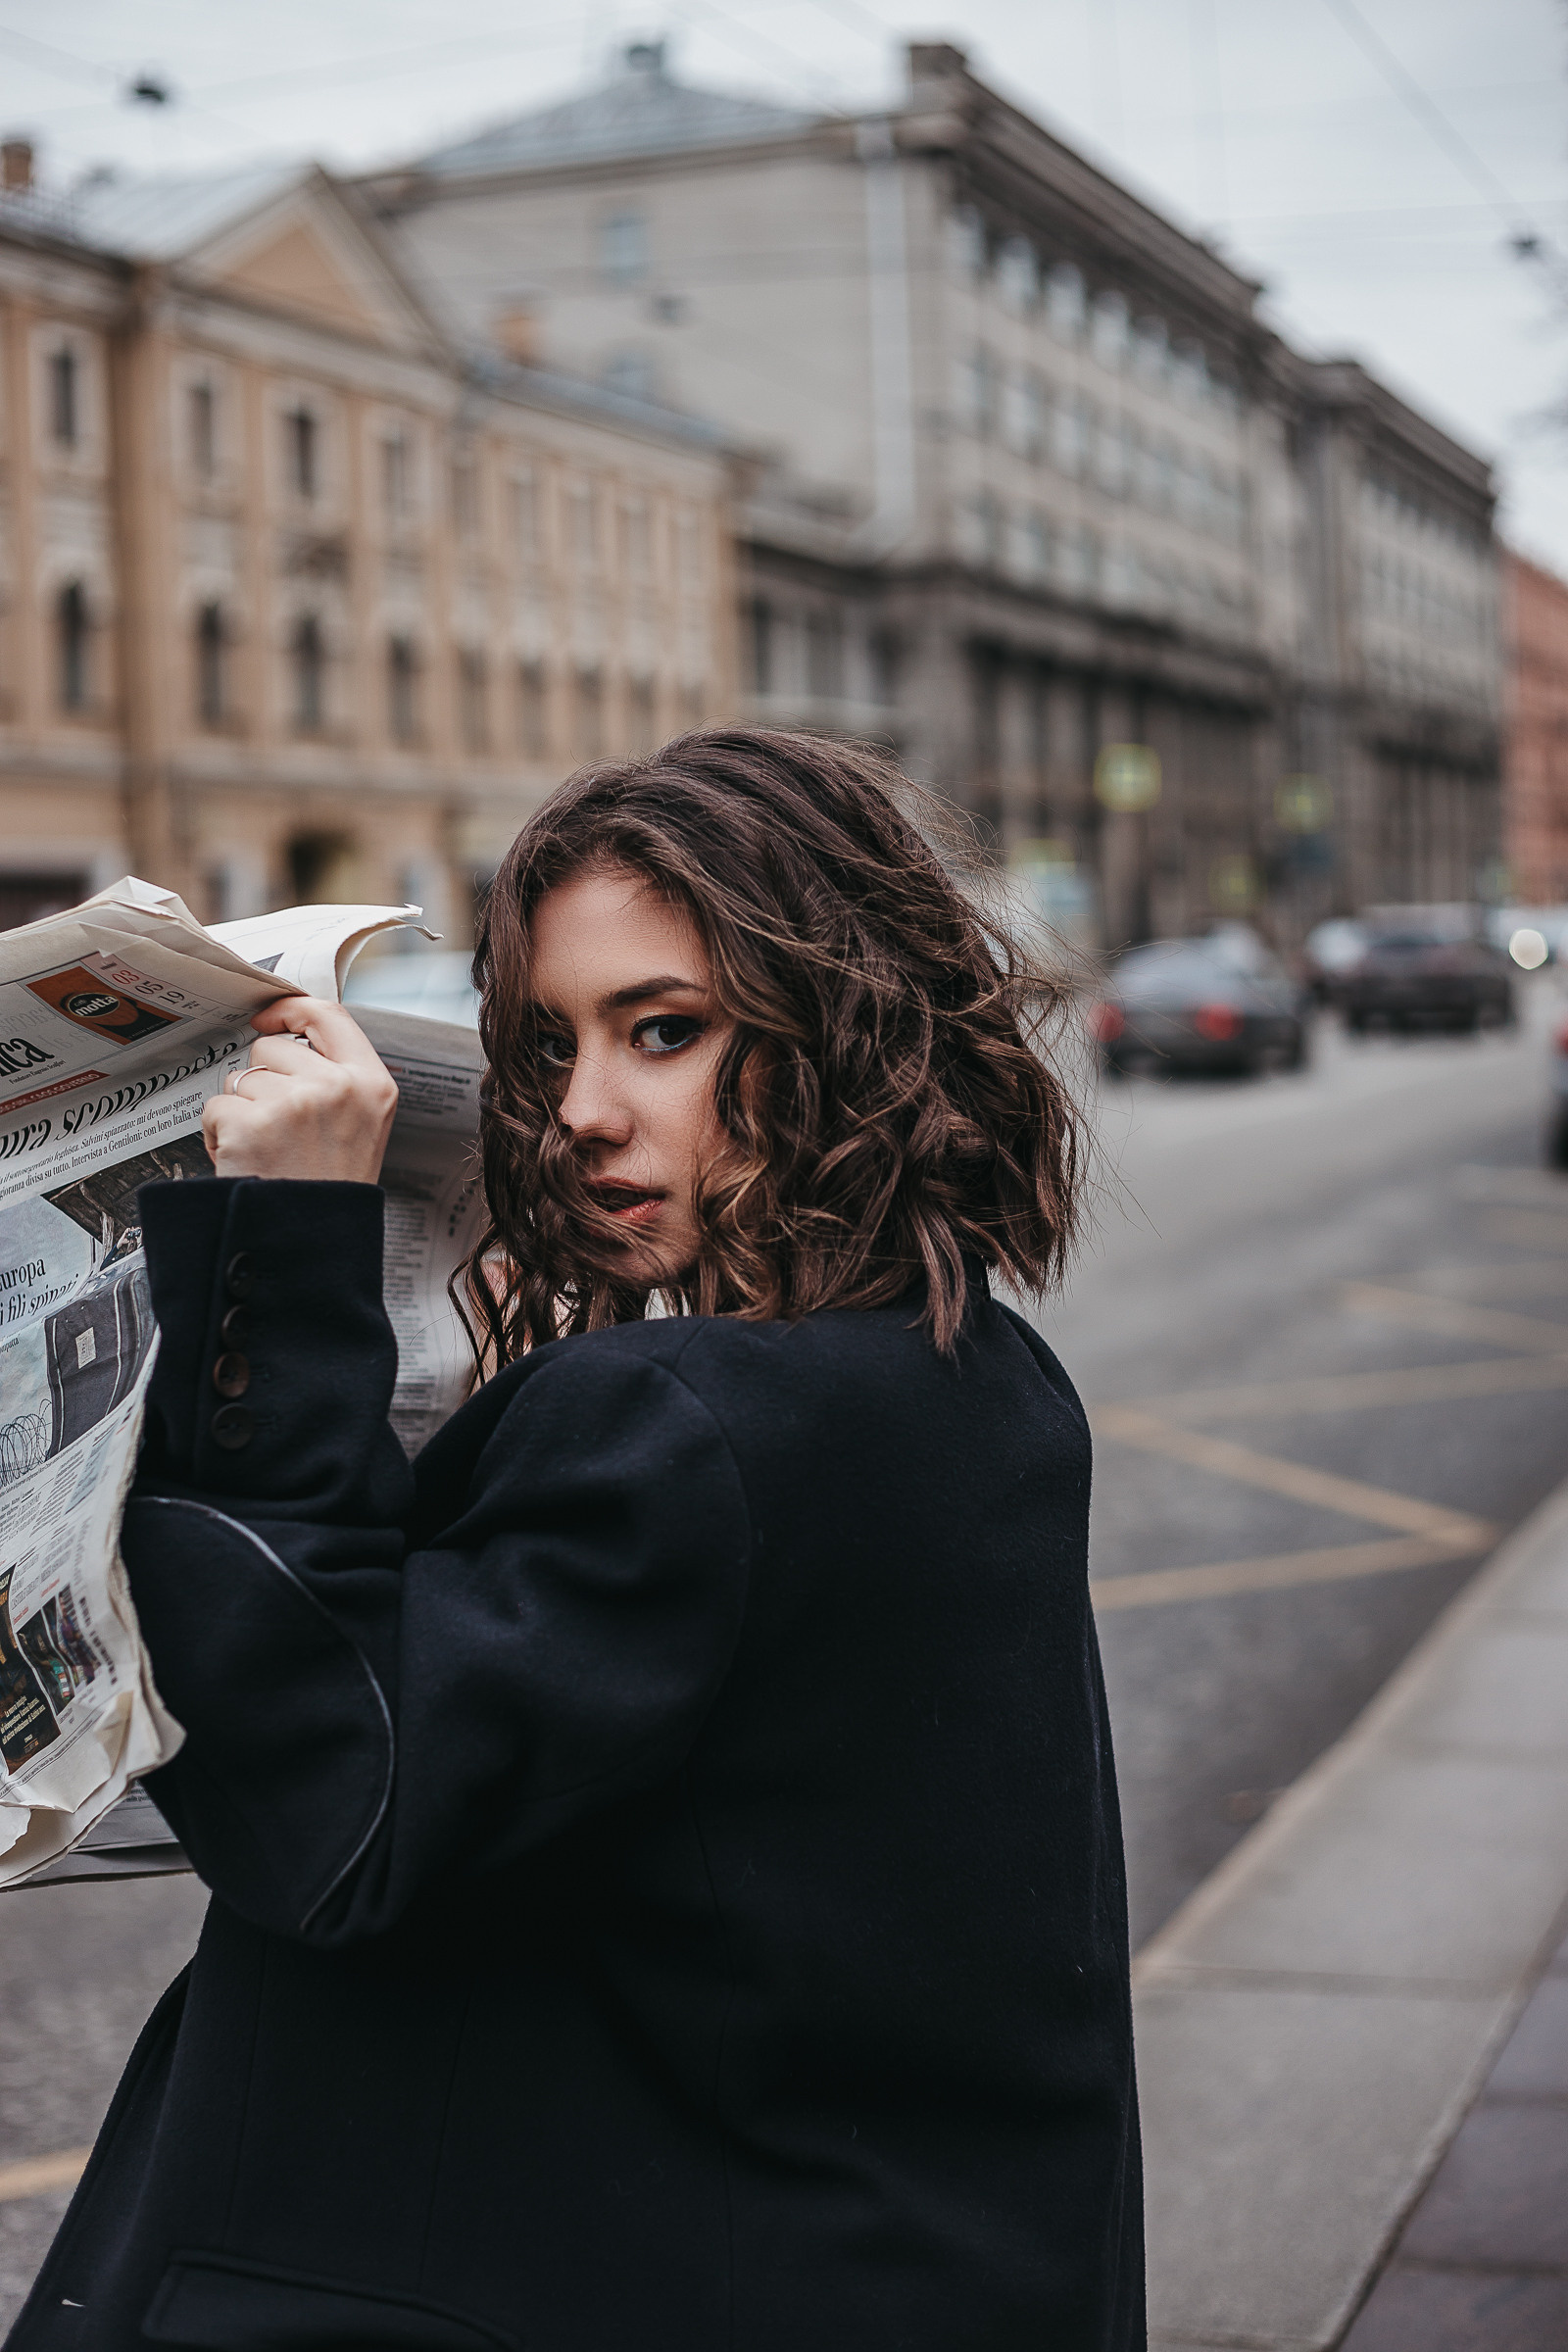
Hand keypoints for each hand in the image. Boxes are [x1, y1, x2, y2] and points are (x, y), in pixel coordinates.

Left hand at [202, 997, 399, 1183]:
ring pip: (240, 1080)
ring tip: (266, 1151)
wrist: (313, 1245)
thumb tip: (289, 1035)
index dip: (291, 1009)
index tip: (268, 1018)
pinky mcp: (252, 1124)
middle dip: (263, 1080)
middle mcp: (336, 1087)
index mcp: (372, 1084)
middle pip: (272, 1047)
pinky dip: (221, 1136)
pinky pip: (216, 1109)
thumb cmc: (331, 1189)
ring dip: (241, 1113)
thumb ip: (338, 1077)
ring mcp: (293, 1104)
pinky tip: (247, 1161)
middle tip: (280, 1129)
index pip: (328, 1015)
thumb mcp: (362, 1124)